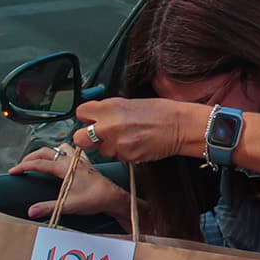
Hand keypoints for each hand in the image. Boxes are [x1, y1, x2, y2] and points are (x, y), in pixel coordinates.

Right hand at [9, 143, 127, 220]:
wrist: (113, 197)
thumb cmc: (94, 199)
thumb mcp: (68, 205)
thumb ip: (48, 208)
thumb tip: (31, 212)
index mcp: (65, 168)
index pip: (39, 163)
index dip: (23, 166)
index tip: (12, 172)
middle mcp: (71, 160)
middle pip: (46, 152)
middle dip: (31, 157)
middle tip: (21, 166)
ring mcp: (79, 160)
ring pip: (60, 148)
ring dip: (48, 152)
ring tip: (39, 161)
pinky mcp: (86, 164)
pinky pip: (72, 152)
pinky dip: (62, 153)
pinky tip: (62, 161)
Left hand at [69, 97, 197, 163]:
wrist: (180, 126)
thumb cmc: (160, 112)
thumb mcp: (129, 103)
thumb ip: (109, 110)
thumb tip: (97, 117)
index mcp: (109, 108)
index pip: (81, 113)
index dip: (87, 117)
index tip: (92, 119)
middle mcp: (109, 126)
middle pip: (80, 137)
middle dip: (88, 137)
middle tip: (100, 134)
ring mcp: (117, 143)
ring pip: (101, 150)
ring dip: (110, 145)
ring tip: (128, 137)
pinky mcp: (127, 156)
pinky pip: (118, 156)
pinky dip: (124, 152)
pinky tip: (136, 143)